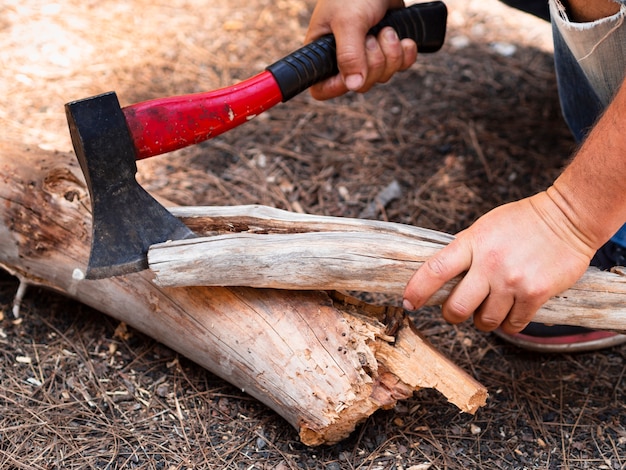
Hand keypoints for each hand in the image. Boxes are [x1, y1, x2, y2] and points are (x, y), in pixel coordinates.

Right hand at [304, 0, 417, 99]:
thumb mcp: (348, 21)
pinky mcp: (387, 50)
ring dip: (391, 54)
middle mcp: (343, 59)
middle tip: (372, 36)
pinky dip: (406, 55)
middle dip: (375, 61)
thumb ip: (349, 54)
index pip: (322, 88)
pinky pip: (400, 67)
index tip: (352, 72)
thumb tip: (353, 85)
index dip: (337, 87)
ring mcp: (366, 56)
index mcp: (323, 53)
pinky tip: (405, 39)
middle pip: (361, 85)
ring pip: (382, 76)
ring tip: (387, 29)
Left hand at [402, 191, 595, 333]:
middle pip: (457, 308)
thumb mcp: (483, 227)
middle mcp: (489, 264)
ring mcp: (513, 281)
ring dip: (483, 320)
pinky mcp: (536, 294)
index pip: (434, 270)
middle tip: (457, 311)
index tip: (408, 302)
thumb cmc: (522, 221)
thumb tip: (441, 279)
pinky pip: (513, 325)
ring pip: (485, 321)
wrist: (569, 217)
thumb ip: (464, 251)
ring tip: (490, 307)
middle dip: (453, 315)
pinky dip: (509, 323)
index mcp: (471, 242)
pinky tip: (511, 311)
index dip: (417, 290)